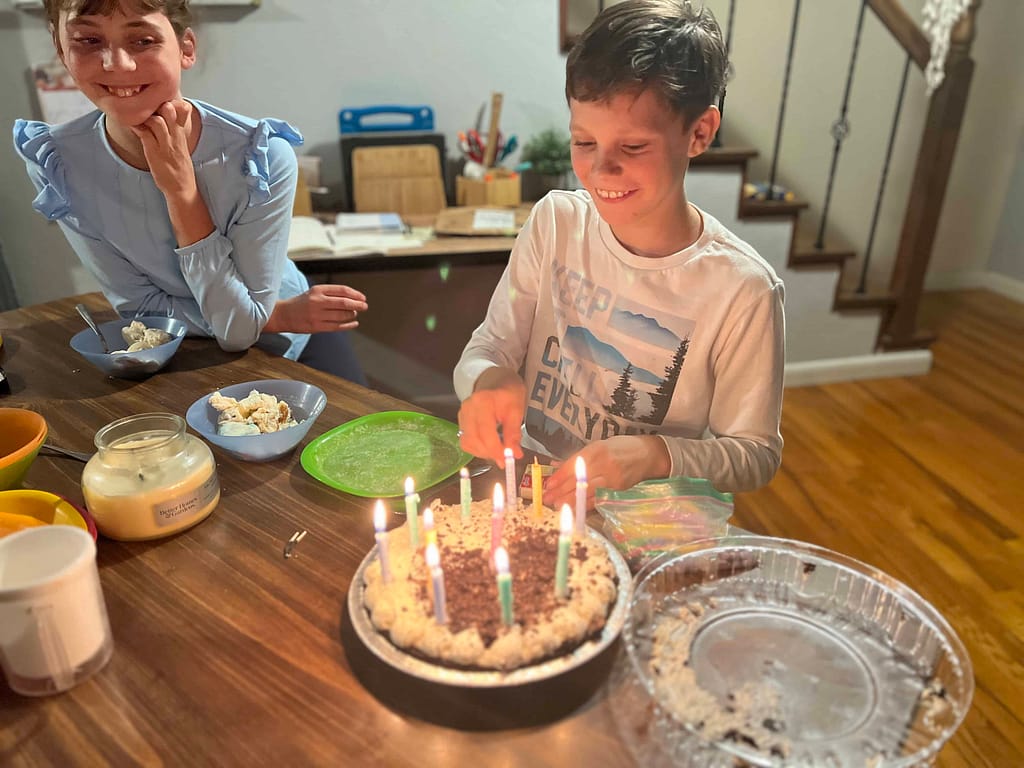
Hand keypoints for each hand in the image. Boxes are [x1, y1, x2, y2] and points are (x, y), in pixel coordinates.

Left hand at [129, 100, 195, 198]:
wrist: (183, 188)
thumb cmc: (181, 169)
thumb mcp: (182, 146)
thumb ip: (176, 131)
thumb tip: (167, 120)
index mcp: (182, 134)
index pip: (183, 109)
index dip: (172, 100)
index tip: (160, 98)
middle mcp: (175, 137)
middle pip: (169, 110)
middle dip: (157, 103)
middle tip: (146, 105)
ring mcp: (165, 145)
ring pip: (156, 120)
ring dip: (145, 116)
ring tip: (137, 116)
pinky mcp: (154, 153)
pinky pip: (144, 134)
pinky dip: (136, 127)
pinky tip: (132, 125)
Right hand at [265, 284, 367, 333]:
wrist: (283, 315)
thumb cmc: (302, 303)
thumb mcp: (314, 292)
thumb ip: (331, 294)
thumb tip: (353, 298)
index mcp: (318, 290)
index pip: (342, 290)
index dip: (355, 294)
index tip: (362, 298)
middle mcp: (317, 301)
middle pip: (344, 303)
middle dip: (358, 305)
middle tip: (365, 306)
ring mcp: (317, 315)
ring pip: (341, 315)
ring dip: (351, 315)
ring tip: (354, 313)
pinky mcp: (316, 327)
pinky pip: (337, 327)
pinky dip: (348, 325)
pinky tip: (354, 323)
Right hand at [457, 367, 525, 464]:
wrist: (495, 379)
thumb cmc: (507, 390)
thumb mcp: (516, 408)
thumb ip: (513, 432)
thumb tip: (514, 454)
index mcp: (482, 402)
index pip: (485, 433)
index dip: (496, 450)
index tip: (507, 460)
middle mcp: (467, 409)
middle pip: (473, 440)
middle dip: (490, 453)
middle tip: (505, 458)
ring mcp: (462, 415)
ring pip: (467, 442)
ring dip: (483, 452)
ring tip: (499, 451)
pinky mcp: (461, 421)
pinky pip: (466, 440)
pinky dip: (477, 448)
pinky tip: (489, 446)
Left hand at [543, 436, 670, 511]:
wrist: (649, 455)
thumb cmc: (621, 448)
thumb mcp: (599, 446)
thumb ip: (579, 458)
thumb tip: (556, 467)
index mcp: (597, 449)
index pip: (574, 464)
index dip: (559, 476)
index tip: (548, 484)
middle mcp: (605, 463)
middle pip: (578, 479)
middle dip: (560, 490)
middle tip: (546, 498)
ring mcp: (613, 478)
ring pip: (587, 491)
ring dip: (570, 499)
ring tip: (557, 505)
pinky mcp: (619, 490)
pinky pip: (599, 499)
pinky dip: (586, 504)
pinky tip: (575, 508)